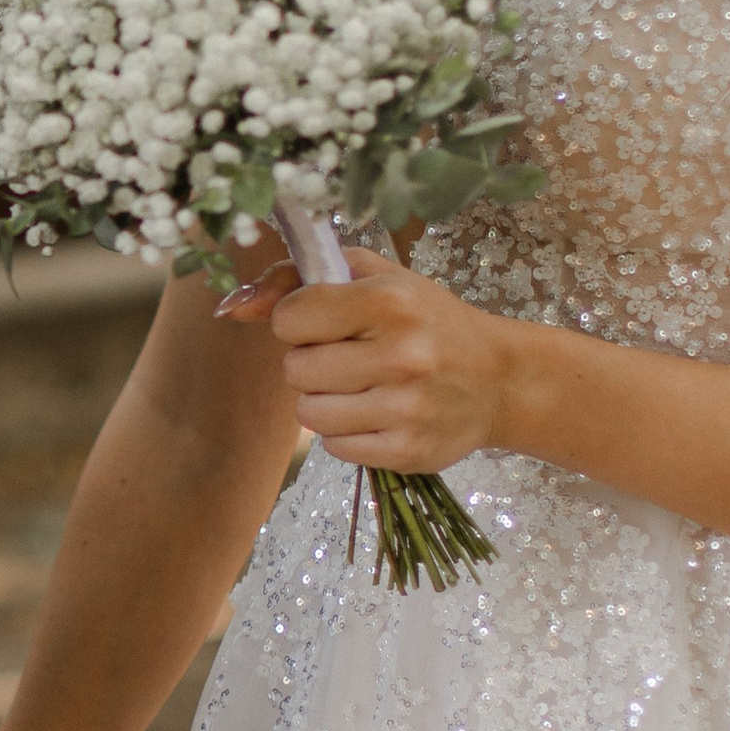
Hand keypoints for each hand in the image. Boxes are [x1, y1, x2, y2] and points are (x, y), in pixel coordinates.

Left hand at [264, 248, 512, 470]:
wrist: (498, 378)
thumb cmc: (425, 321)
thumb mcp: (371, 280)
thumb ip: (293, 281)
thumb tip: (231, 306)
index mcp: (390, 301)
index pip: (290, 319)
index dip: (300, 321)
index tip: (328, 322)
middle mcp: (401, 355)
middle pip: (295, 370)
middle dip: (312, 363)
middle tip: (350, 357)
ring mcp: (407, 408)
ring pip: (309, 415)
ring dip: (326, 402)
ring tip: (362, 386)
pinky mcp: (408, 451)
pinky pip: (334, 448)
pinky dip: (347, 433)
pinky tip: (377, 413)